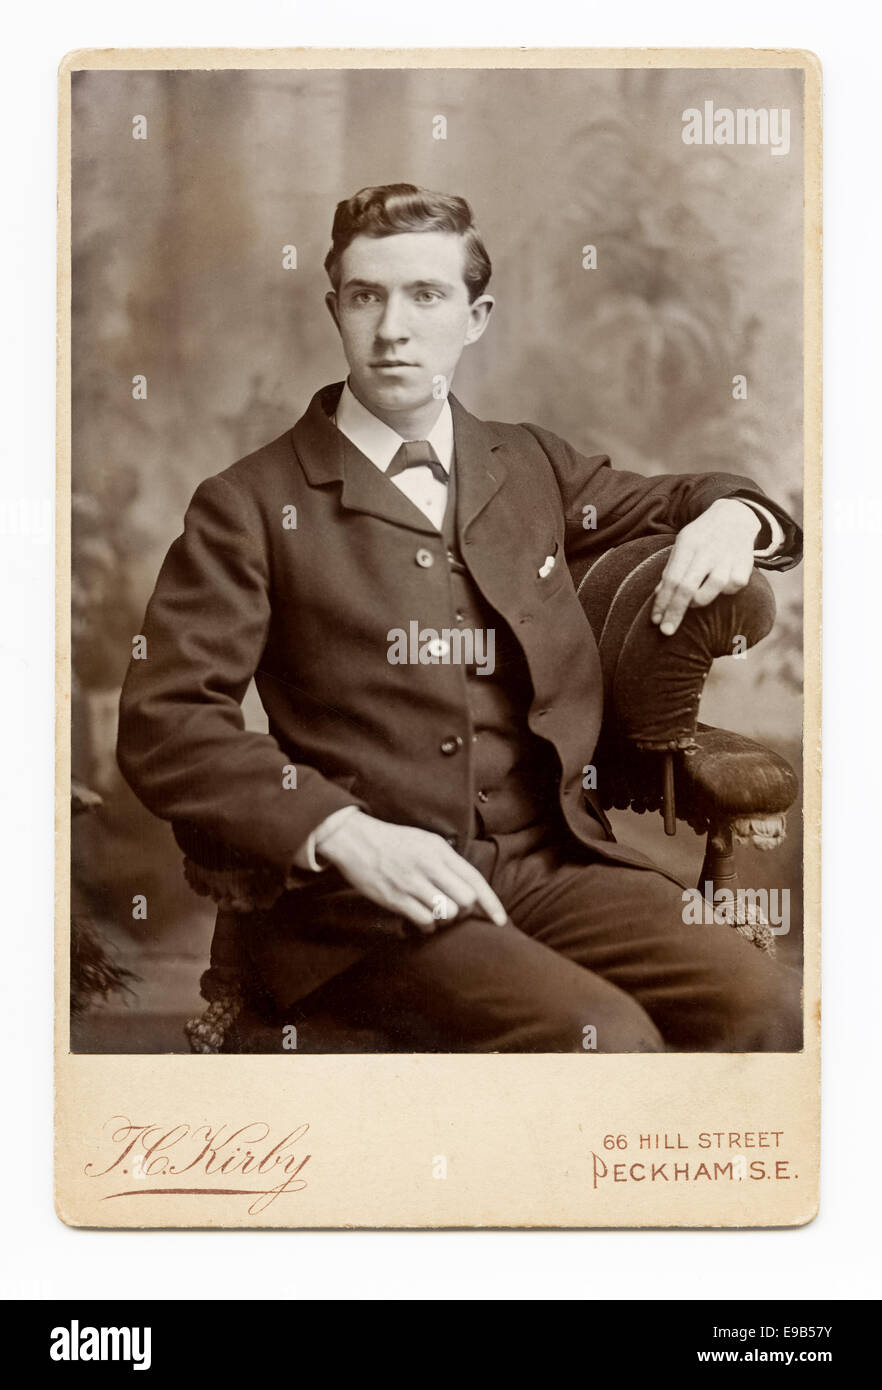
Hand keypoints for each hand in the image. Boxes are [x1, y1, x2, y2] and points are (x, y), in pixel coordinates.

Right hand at [316, 810, 507, 933]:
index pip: (474, 879)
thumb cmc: (394, 842)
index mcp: (439, 850)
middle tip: (454, 909)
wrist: (355, 840)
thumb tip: (470, 887)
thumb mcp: (426, 841)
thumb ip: (448, 861)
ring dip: (445, 919)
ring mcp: (411, 883)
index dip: (492, 903)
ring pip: (446, 913)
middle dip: (464, 910)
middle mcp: (428, 865)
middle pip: (465, 900)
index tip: (501, 921)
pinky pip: (424, 921)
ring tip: (435, 912)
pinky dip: (428, 926)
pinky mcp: (394, 898)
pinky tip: (422, 920)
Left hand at [651, 499, 760, 635]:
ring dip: (698, 602)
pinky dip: (722, 593)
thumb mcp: (682, 545)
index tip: (655, 620)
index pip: (672, 578)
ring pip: (712, 590)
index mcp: (688, 544)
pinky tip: (718, 585)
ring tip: (693, 601)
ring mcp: (728, 558)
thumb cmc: (701, 537)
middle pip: (688, 587)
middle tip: (666, 631)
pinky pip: (731, 589)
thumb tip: (658, 596)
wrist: (735, 516)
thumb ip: (671, 569)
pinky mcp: (744, 567)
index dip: (663, 601)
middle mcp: (708, 551)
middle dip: (675, 612)